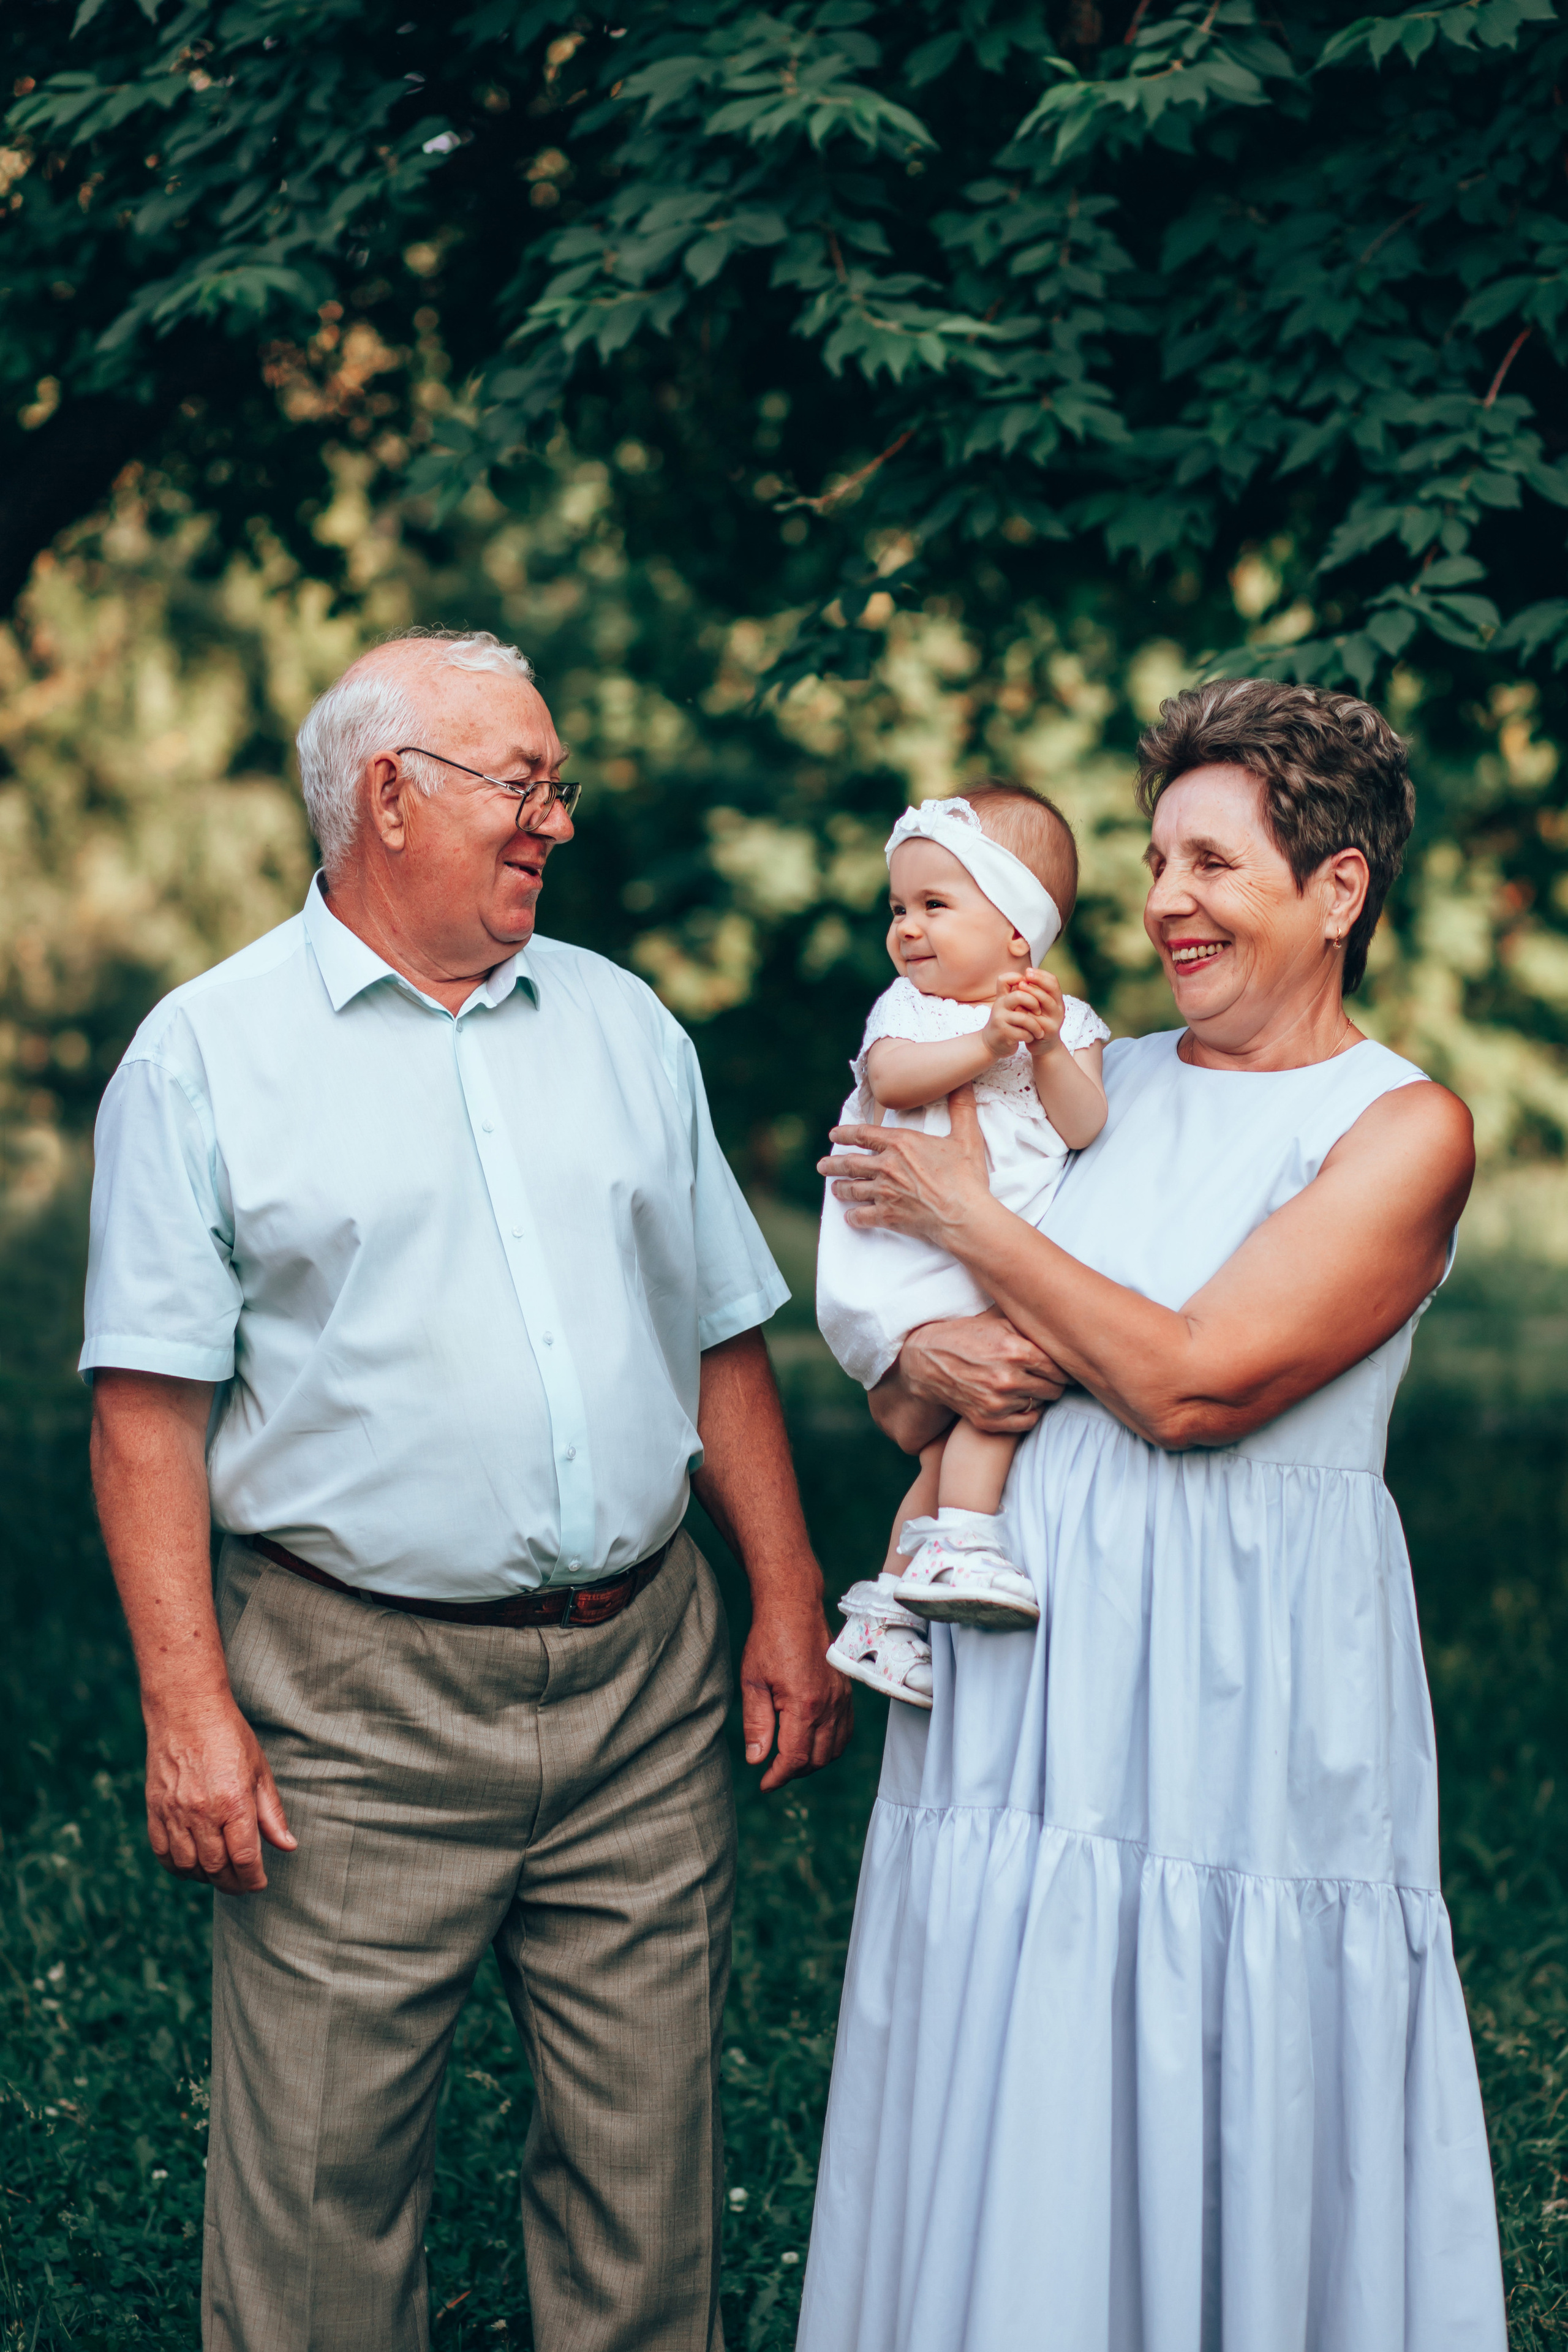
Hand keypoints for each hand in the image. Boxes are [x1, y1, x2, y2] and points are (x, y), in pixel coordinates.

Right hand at [143, 1691, 296, 1894]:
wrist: (186, 1711)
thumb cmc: (229, 1737)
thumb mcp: (259, 1772)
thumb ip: (272, 1813)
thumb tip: (287, 1846)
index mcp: (233, 1802)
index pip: (245, 1858)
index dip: (254, 1879)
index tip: (260, 1884)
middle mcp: (202, 1812)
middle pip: (216, 1867)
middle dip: (232, 1883)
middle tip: (242, 1884)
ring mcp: (174, 1813)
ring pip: (188, 1866)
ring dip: (205, 1877)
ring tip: (219, 1874)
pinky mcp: (155, 1810)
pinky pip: (162, 1853)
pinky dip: (177, 1867)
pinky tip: (191, 1865)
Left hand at [740, 1594, 853, 1791]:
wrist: (795, 1608)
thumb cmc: (769, 1640)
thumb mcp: (752, 1682)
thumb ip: (756, 1724)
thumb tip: (757, 1759)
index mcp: (804, 1704)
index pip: (796, 1757)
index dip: (779, 1776)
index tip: (765, 1783)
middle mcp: (829, 1705)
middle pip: (819, 1759)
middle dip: (795, 1772)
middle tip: (773, 1772)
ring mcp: (841, 1699)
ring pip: (836, 1748)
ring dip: (814, 1762)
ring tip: (790, 1759)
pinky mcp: (846, 1692)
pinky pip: (846, 1731)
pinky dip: (831, 1745)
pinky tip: (812, 1742)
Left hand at [819, 1081, 993, 1242]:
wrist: (963, 1215)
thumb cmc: (965, 1177)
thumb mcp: (966, 1136)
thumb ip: (962, 1108)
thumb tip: (964, 1083)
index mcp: (900, 1144)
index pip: (863, 1134)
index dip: (845, 1133)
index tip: (834, 1134)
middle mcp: (886, 1166)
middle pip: (849, 1163)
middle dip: (832, 1164)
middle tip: (822, 1165)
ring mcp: (884, 1192)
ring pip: (852, 1189)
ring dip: (839, 1188)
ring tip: (833, 1188)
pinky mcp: (887, 1216)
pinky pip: (861, 1216)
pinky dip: (853, 1216)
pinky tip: (850, 1217)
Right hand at [901, 1309, 1066, 1433]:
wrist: (928, 1362)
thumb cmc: (967, 1337)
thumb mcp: (999, 1323)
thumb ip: (1031, 1331)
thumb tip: (1063, 1336)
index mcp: (1016, 1351)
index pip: (1059, 1368)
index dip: (1064, 1368)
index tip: (1062, 1367)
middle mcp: (1008, 1379)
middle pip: (1054, 1388)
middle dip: (1054, 1382)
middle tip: (1047, 1376)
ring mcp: (997, 1403)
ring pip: (1041, 1404)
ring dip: (1039, 1396)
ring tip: (1030, 1385)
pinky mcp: (988, 1420)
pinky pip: (1027, 1422)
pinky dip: (1029, 1413)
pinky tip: (1022, 1401)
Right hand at [981, 977, 1048, 1059]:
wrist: (992, 1044)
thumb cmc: (1006, 1022)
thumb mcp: (1008, 1005)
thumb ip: (1018, 993)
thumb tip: (1035, 978)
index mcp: (1002, 997)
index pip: (1004, 979)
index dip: (1018, 978)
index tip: (1029, 988)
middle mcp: (999, 1005)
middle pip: (1019, 995)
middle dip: (1034, 1002)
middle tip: (1039, 1012)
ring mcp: (1000, 1019)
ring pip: (1024, 1018)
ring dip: (1036, 1026)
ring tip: (1039, 1031)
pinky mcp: (1003, 1034)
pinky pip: (1023, 1033)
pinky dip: (1030, 1036)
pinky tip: (1031, 1037)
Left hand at [1018, 967, 1065, 1056]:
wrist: (1043, 1046)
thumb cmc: (1037, 1022)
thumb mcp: (1036, 1006)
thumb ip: (1033, 993)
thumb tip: (1023, 975)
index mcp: (1056, 999)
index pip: (1053, 981)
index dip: (1041, 974)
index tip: (1027, 970)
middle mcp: (1059, 1008)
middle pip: (1052, 989)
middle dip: (1038, 980)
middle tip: (1024, 976)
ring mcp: (1055, 1020)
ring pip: (1047, 1002)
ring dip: (1033, 993)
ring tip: (1020, 987)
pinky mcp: (1048, 1031)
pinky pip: (1039, 1019)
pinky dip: (1028, 1012)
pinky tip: (1018, 1007)